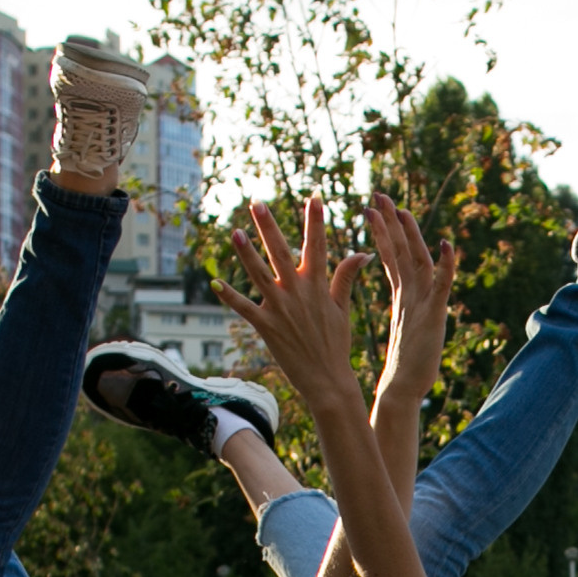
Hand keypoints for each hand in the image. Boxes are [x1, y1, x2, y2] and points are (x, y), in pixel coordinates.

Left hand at [215, 199, 368, 412]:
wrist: (326, 379)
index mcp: (317, 285)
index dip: (315, 220)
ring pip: (259, 274)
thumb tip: (363, 252)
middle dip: (269, 226)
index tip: (314, 197)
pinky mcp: (265, 326)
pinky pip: (244, 307)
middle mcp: (296, 292)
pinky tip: (214, 282)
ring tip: (236, 232)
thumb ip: (346, 277)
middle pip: (281, 252)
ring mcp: (279, 308)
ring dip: (246, 254)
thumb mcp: (342, 308)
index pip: (317, 245)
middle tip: (257, 203)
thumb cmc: (335, 343)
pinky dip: (229, 296)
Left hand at [364, 194, 456, 402]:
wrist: (407, 387)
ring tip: (401, 210)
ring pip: (419, 261)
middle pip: (404, 250)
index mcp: (403, 295)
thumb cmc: (403, 362)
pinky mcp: (436, 315)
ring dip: (410, 235)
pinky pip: (442, 286)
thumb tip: (395, 296)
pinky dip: (447, 265)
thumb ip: (404, 306)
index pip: (390, 256)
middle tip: (380, 195)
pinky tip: (447, 245)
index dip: (381, 232)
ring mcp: (426, 302)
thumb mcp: (399, 325)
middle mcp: (415, 293)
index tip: (369, 209)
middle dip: (393, 223)